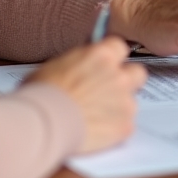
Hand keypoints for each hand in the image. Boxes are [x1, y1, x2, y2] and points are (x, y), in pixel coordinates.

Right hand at [26, 39, 145, 153]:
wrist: (41, 123)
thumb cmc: (41, 94)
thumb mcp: (57, 66)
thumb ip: (80, 63)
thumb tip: (83, 65)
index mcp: (102, 55)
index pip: (120, 47)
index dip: (112, 57)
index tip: (105, 65)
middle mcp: (119, 75)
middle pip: (137, 72)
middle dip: (126, 80)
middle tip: (108, 90)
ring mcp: (125, 101)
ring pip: (131, 101)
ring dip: (118, 107)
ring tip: (94, 116)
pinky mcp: (124, 125)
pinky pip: (125, 125)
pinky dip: (113, 128)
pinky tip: (95, 131)